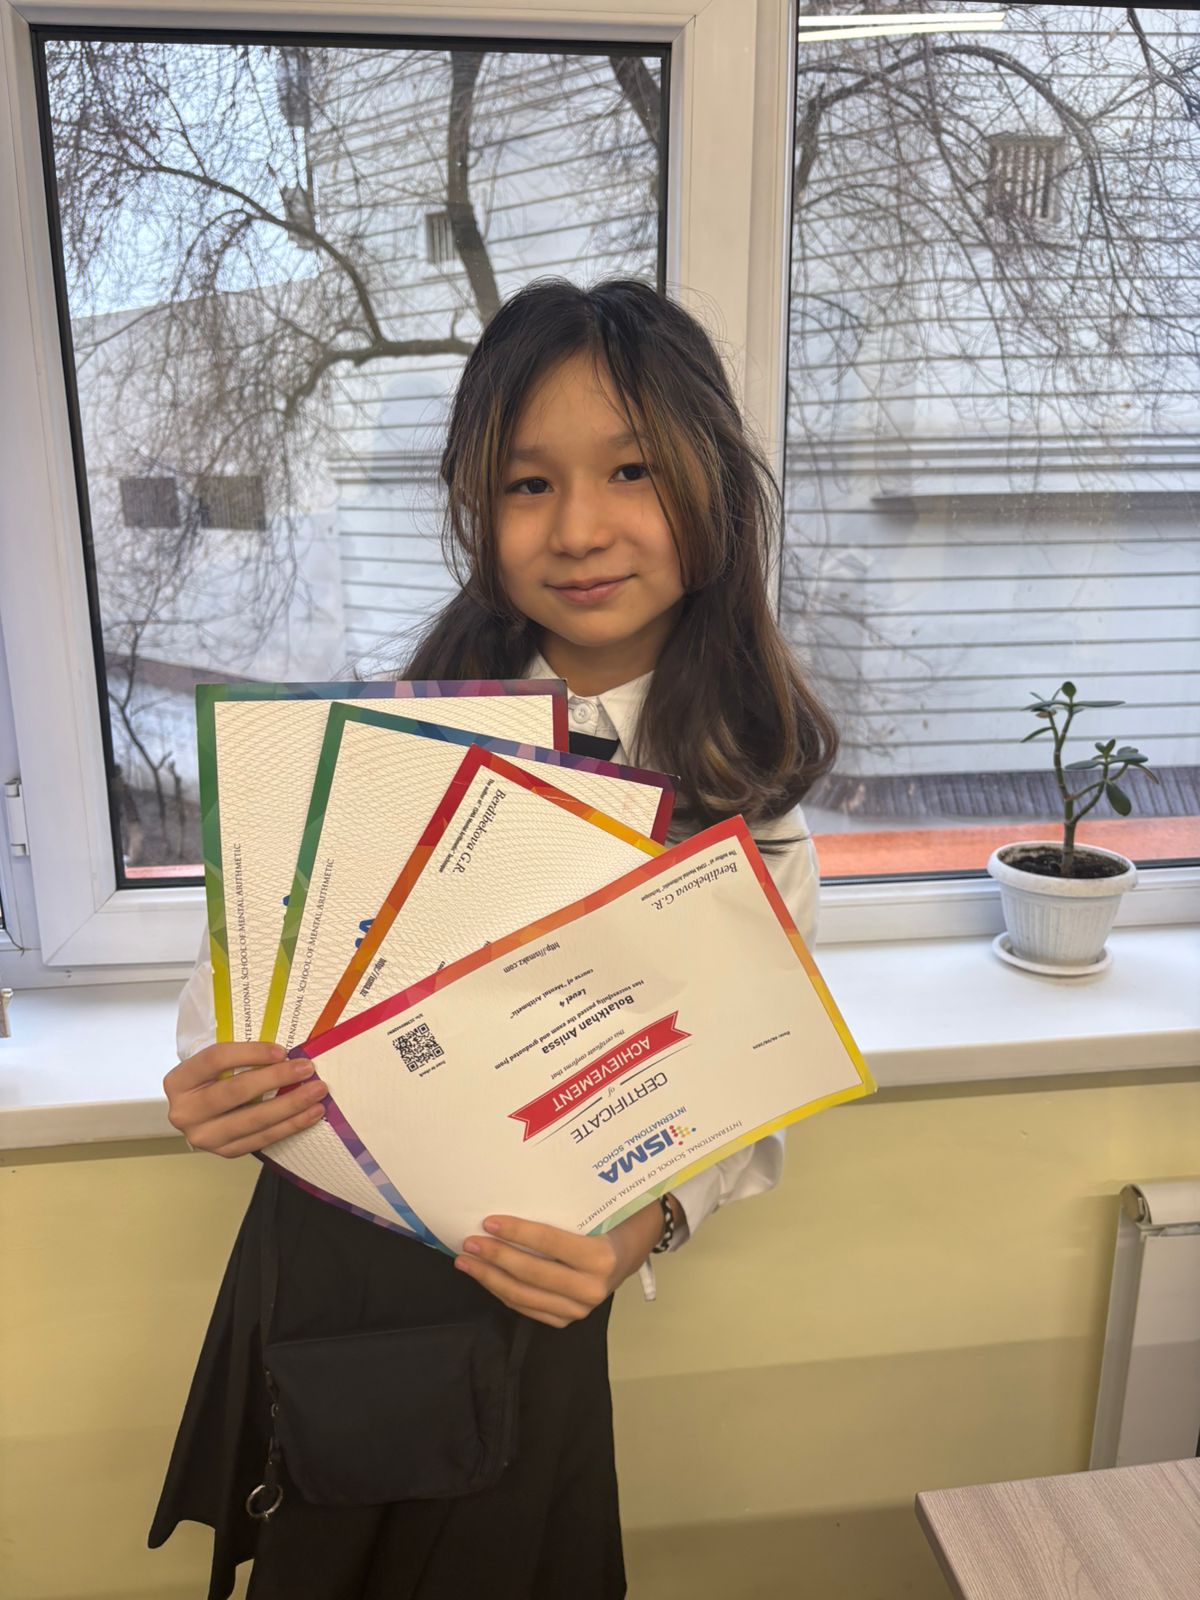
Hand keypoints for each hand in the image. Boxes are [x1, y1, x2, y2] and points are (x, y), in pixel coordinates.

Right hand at [164, 1042, 328, 1157]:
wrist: (199, 1112)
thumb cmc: (212, 1079)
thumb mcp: (214, 1064)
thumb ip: (238, 1057)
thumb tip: (285, 1051)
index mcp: (179, 1081)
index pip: (215, 1059)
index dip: (250, 1053)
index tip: (282, 1051)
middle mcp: (185, 1112)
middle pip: (235, 1091)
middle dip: (275, 1079)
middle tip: (306, 1069)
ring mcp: (204, 1137)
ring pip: (252, 1120)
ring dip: (290, 1105)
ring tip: (317, 1092)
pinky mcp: (224, 1152)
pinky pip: (262, 1139)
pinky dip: (290, 1125)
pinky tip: (311, 1114)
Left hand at [454, 1203, 665, 1327]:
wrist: (630, 1253)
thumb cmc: (610, 1223)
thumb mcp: (597, 1211)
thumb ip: (565, 1209)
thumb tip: (515, 1191)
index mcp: (600, 1257)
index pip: (549, 1242)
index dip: (517, 1232)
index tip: (489, 1221)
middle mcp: (591, 1288)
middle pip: (531, 1272)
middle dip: (495, 1257)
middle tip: (469, 1242)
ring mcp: (579, 1309)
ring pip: (524, 1295)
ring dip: (490, 1278)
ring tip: (467, 1262)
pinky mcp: (567, 1320)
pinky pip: (526, 1308)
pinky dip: (502, 1292)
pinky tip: (485, 1278)